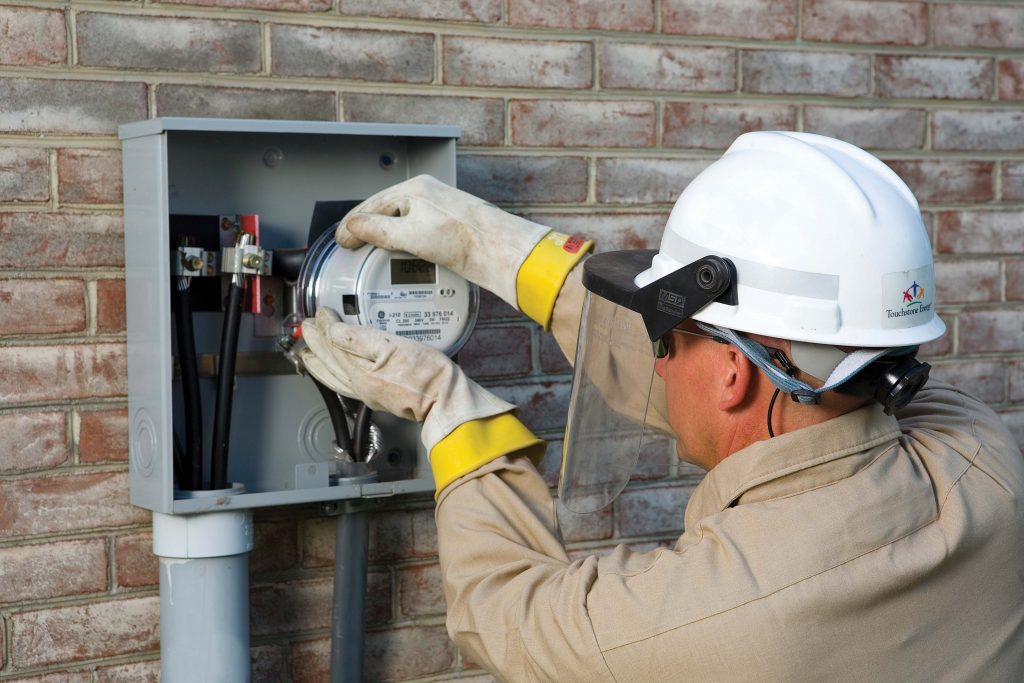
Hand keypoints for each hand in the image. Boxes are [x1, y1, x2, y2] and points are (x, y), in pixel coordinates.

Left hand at [300, 308, 515, 451]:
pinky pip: (345, 386)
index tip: (320, 312)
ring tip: (309, 354)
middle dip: (315, 343)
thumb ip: (359, 340)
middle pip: (329, 362)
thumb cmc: (427, 375)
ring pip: (334, 377)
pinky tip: (337, 373)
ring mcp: (368, 394)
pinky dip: (334, 376)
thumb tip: (332, 332)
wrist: (446, 402)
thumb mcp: (392, 347)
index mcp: (359, 372)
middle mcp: (359, 386)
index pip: (334, 344)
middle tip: (306, 328)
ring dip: (319, 363)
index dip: (324, 326)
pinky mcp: (378, 398)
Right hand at [337, 175, 549, 311]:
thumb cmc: (463, 238)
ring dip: (384, 237)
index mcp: (415, 188)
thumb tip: (352, 227)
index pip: (372, 205)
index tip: (341, 241)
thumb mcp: (410, 234)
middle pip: (385, 212)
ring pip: (400, 222)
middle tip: (352, 247)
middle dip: (367, 229)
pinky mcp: (447, 227)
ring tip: (371, 253)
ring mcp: (437, 210)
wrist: (496, 250)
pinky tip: (400, 255)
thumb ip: (378, 230)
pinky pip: (414, 231)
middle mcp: (426, 195)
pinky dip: (402, 243)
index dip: (353, 224)